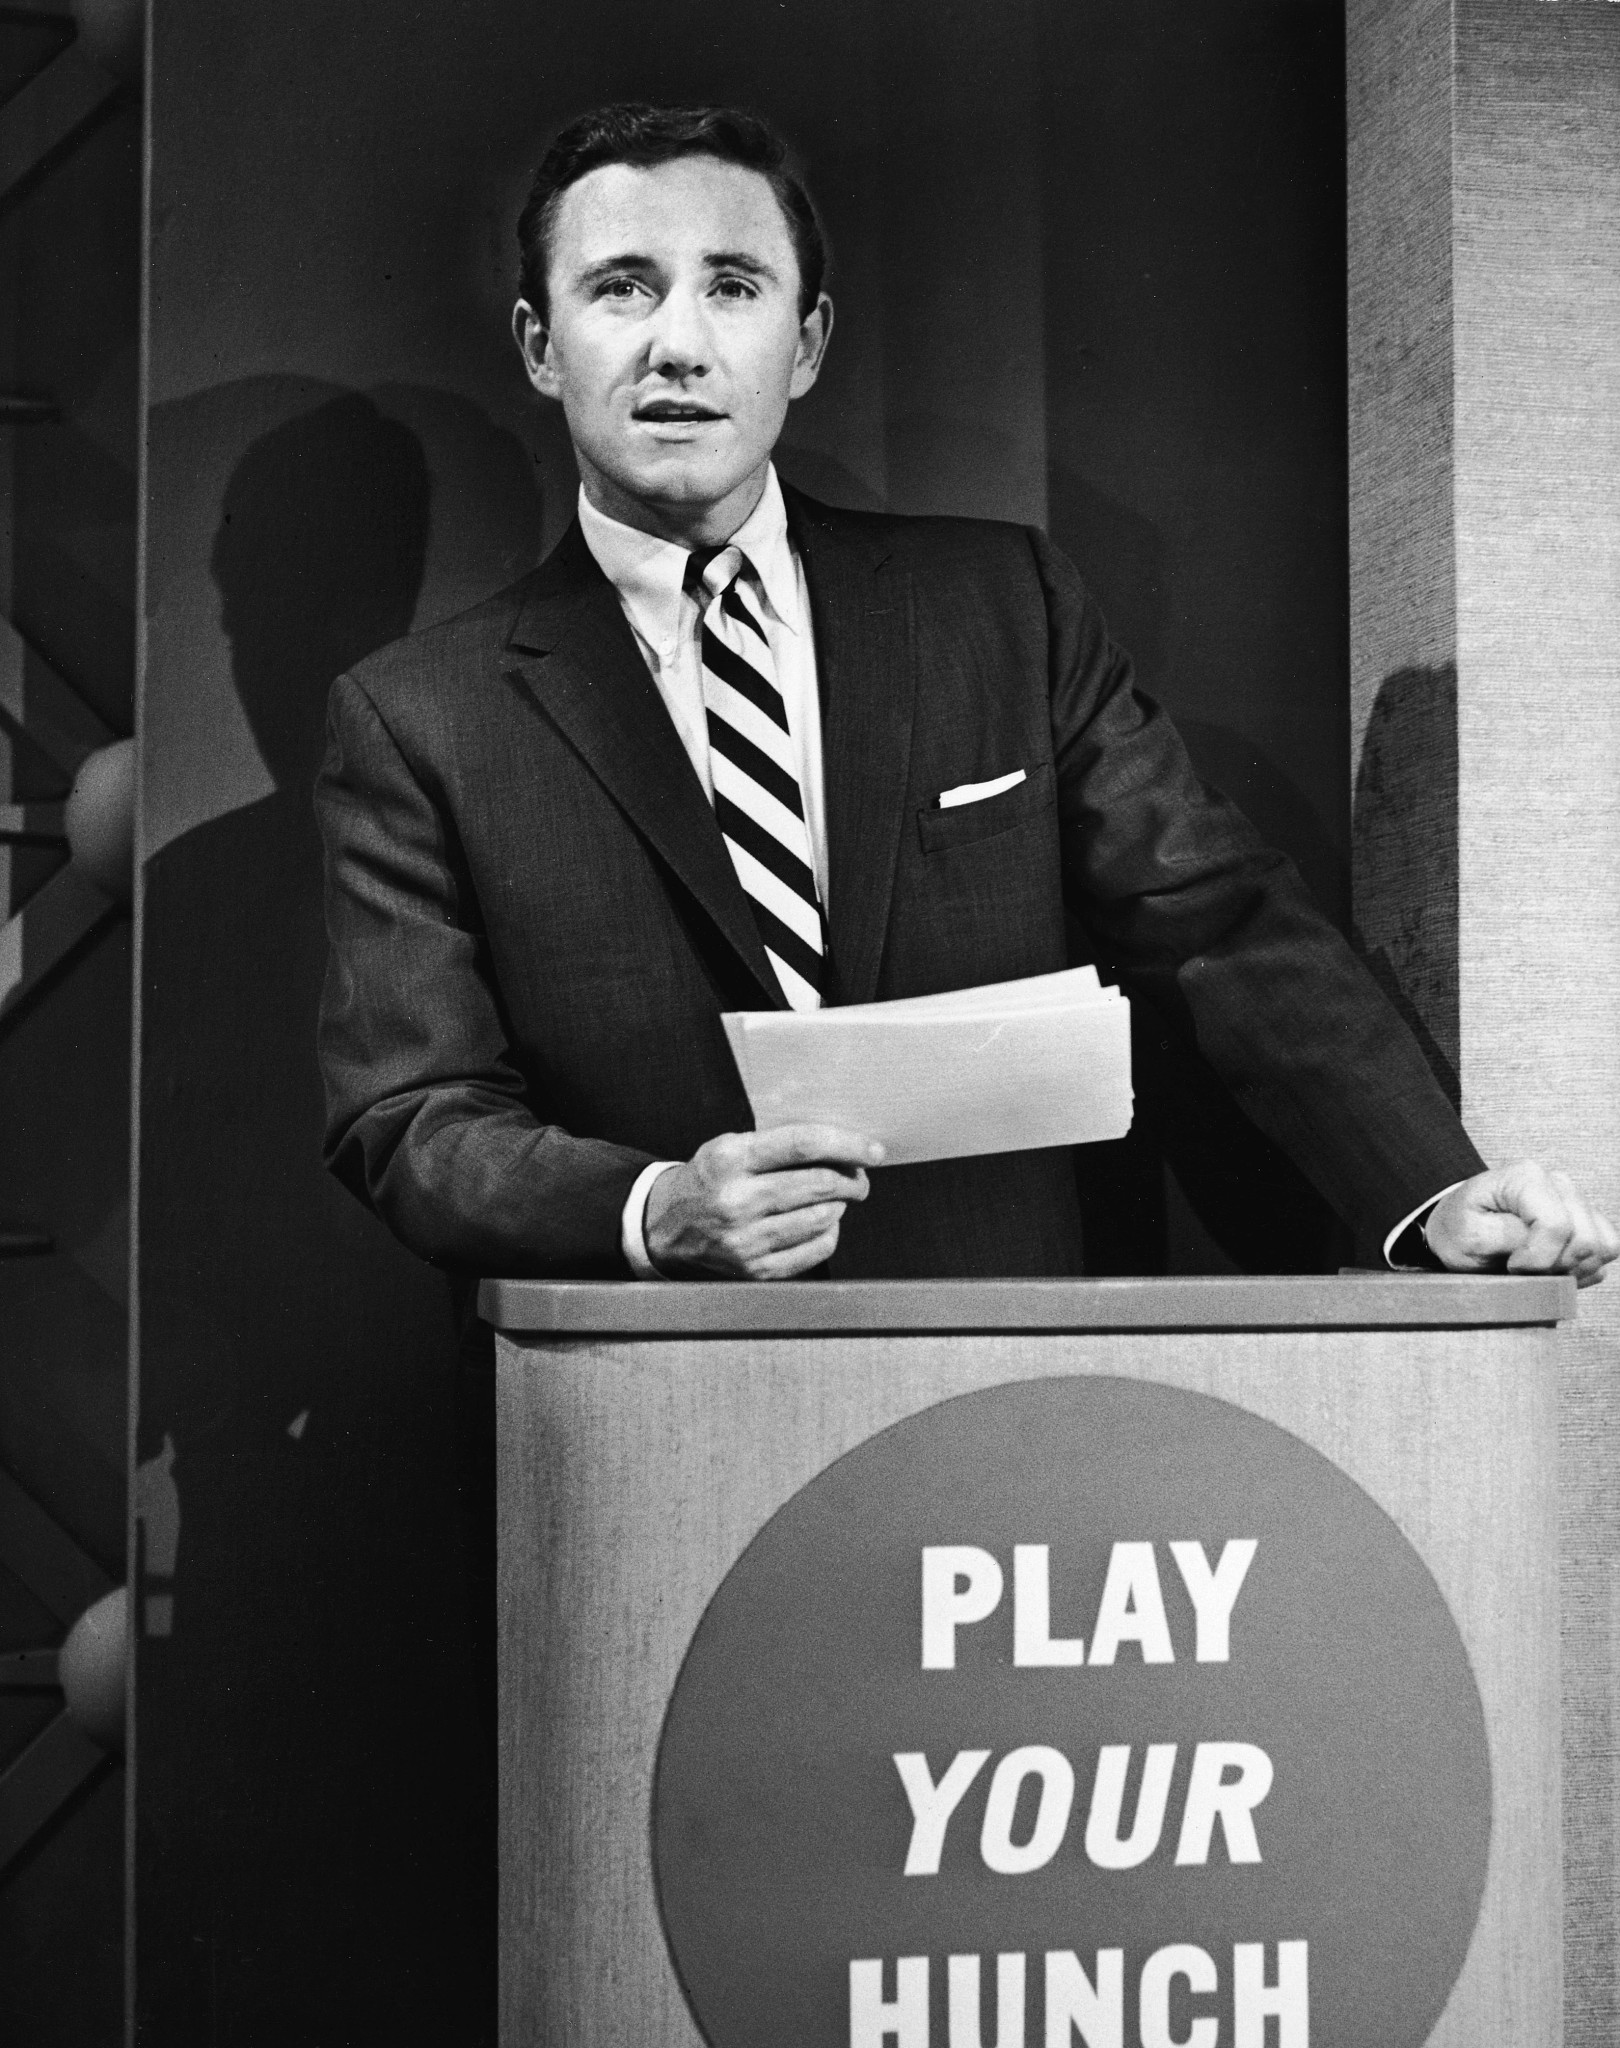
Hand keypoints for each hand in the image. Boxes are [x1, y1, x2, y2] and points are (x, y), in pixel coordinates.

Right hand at [645, 1125, 884, 1279]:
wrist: (664, 1228)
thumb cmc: (707, 1180)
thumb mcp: (729, 1147)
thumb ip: (777, 1144)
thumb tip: (841, 1148)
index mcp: (731, 1159)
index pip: (803, 1145)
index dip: (847, 1145)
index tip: (873, 1151)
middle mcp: (737, 1200)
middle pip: (820, 1184)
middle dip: (852, 1180)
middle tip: (858, 1178)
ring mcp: (746, 1239)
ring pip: (822, 1218)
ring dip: (838, 1206)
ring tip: (831, 1199)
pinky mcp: (755, 1269)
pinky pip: (814, 1250)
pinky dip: (827, 1233)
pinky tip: (818, 1224)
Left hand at [1425, 1161, 1619, 1287]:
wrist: (1461, 1232)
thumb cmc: (1460, 1230)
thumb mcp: (1468, 1235)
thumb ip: (1506, 1237)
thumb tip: (1544, 1246)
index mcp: (1526, 1177)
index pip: (1556, 1225)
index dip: (1537, 1258)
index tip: (1510, 1265)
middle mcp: (1558, 1183)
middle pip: (1586, 1239)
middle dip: (1555, 1266)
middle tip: (1522, 1270)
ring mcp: (1577, 1201)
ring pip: (1603, 1247)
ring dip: (1571, 1269)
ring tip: (1537, 1269)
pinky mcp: (1589, 1223)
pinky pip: (1605, 1256)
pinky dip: (1582, 1270)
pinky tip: (1551, 1269)